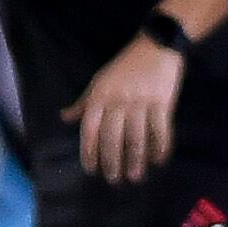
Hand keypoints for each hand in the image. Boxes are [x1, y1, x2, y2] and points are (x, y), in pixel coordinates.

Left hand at [65, 36, 183, 184]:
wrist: (156, 47)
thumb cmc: (124, 66)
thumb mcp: (99, 81)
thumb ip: (84, 103)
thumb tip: (65, 118)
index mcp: (101, 97)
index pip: (91, 128)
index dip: (89, 150)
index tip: (91, 169)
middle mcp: (119, 101)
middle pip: (113, 137)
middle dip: (112, 160)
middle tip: (113, 179)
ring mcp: (141, 102)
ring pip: (136, 137)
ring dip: (135, 159)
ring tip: (134, 176)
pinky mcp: (162, 102)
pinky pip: (160, 129)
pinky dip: (160, 146)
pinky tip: (158, 160)